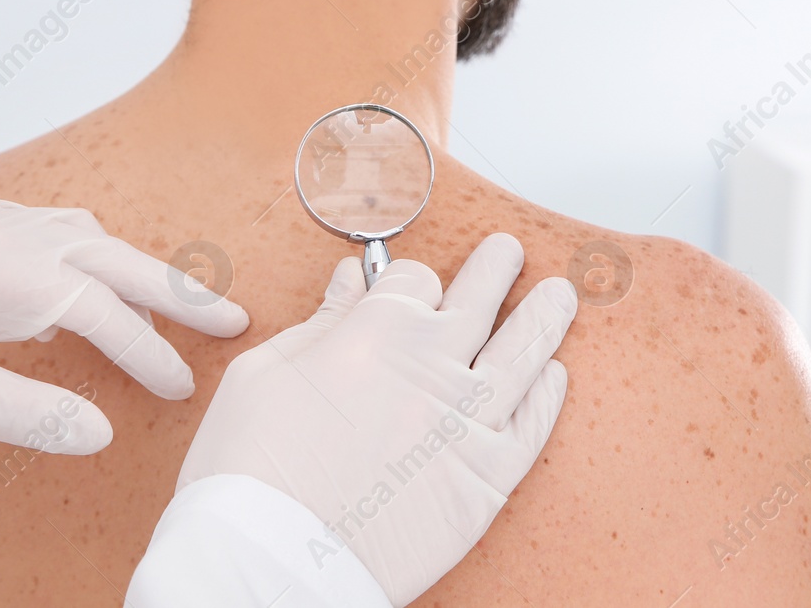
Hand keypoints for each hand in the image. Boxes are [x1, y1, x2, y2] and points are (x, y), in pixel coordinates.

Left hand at [0, 200, 247, 454]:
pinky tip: (89, 274)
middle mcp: (15, 231)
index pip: (106, 312)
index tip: (181, 387)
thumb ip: (23, 410)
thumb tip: (100, 433)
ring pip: (93, 236)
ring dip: (140, 266)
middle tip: (233, 320)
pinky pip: (60, 228)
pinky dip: (96, 252)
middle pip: (120, 258)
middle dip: (180, 291)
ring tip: (178, 298)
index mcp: (13, 267)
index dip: (149, 352)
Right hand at [178, 233, 574, 604]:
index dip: (408, 280)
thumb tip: (348, 282)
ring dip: (545, 315)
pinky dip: (548, 395)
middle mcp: (435, 364)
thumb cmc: (251, 465)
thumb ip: (321, 322)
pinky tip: (553, 375)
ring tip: (560, 295)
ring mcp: (468, 421)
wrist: (270, 557)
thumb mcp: (267, 372)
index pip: (414, 278)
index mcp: (380, 328)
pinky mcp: (486, 477)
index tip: (408, 287)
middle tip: (507, 252)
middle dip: (496, 267)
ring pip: (524, 351)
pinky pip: (533, 425)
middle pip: (480, 297)